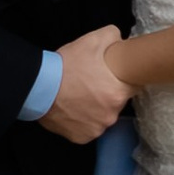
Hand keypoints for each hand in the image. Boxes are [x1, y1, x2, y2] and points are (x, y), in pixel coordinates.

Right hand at [41, 25, 126, 141]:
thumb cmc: (67, 65)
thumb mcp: (92, 40)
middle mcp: (111, 115)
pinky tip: (73, 109)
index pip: (134, 87)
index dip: (124, 80)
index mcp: (118, 93)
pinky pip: (88, 129)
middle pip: (116, 103)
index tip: (114, 77)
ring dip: (95, 109)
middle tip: (91, 84)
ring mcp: (96, 128)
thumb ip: (114, 36)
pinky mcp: (82, 138)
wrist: (39, 87)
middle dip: (107, 94)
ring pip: (102, 117)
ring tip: (80, 97)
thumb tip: (121, 39)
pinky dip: (82, 121)